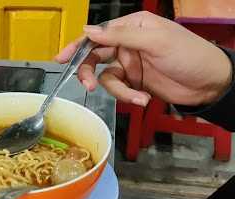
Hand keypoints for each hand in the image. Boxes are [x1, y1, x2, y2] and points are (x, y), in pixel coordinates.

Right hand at [56, 12, 231, 106]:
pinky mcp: (134, 82)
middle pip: (95, 56)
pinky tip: (143, 98)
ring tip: (135, 96)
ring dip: (117, 90)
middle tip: (85, 83)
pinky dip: (128, 96)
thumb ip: (120, 36)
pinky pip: (119, 90)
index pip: (98, 34)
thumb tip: (89, 31)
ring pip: (105, 77)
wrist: (210, 84)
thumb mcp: (155, 41)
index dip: (78, 45)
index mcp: (133, 26)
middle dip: (88, 71)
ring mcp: (130, 64)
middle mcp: (128, 44)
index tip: (62, 58)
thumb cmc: (189, 55)